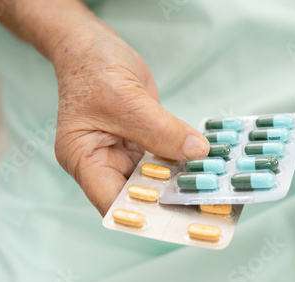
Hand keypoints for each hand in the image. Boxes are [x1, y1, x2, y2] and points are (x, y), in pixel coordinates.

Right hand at [51, 23, 208, 215]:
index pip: (110, 199)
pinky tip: (205, 166)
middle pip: (136, 192)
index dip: (141, 214)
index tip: (175, 223)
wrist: (94, 44)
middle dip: (168, 200)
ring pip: (154, 177)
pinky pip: (164, 156)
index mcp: (83, 158)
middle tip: (204, 209)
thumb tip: (197, 153)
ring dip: (180, 182)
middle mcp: (102, 161)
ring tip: (211, 192)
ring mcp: (123, 152)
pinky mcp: (142, 140)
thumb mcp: (126, 100)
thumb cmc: (92, 67)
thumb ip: (162, 130)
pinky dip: (182, 161)